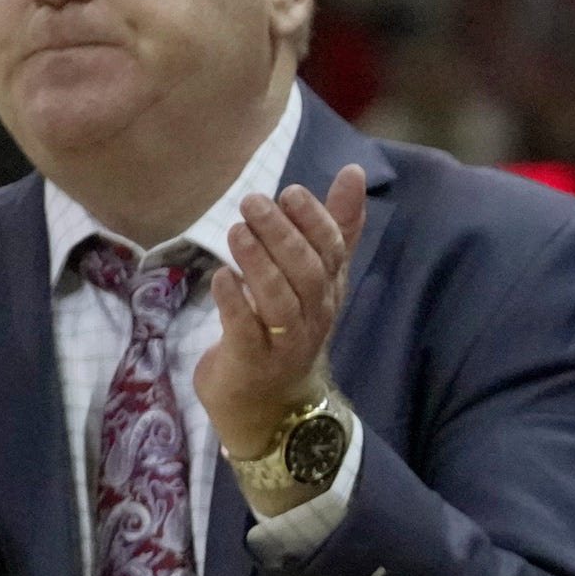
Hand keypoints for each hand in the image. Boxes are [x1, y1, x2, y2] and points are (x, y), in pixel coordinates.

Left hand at [197, 168, 368, 468]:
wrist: (271, 404)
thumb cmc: (287, 329)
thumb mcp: (315, 277)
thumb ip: (335, 226)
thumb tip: (353, 172)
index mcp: (329, 289)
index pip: (333, 250)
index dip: (315, 220)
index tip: (290, 192)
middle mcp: (314, 314)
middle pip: (307, 271)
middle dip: (281, 234)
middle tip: (252, 202)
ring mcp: (285, 341)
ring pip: (280, 299)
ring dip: (259, 263)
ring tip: (235, 231)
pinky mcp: (252, 361)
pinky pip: (246, 329)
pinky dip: (235, 302)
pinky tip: (221, 278)